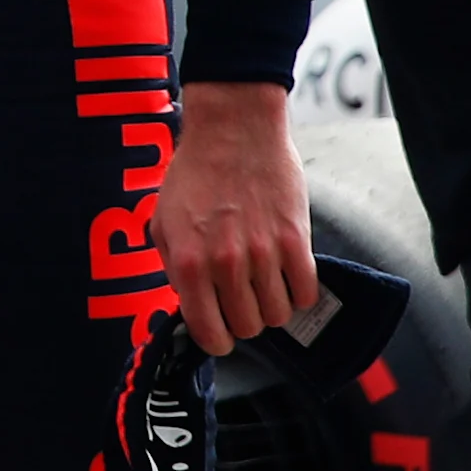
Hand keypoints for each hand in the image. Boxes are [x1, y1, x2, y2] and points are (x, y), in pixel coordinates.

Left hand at [157, 80, 318, 355]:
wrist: (233, 130)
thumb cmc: (195, 172)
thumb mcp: (164, 220)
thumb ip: (174, 266)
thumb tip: (190, 302)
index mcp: (188, 260)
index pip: (208, 332)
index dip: (216, 341)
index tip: (220, 334)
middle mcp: (224, 263)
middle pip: (247, 328)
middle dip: (243, 320)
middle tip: (242, 300)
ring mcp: (263, 253)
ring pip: (278, 316)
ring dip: (272, 306)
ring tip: (264, 285)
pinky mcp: (296, 241)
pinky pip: (306, 292)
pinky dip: (298, 292)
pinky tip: (287, 276)